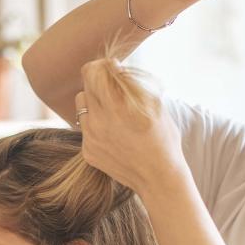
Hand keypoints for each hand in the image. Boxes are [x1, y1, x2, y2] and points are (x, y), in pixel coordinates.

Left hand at [73, 59, 184, 197]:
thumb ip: (132, 83)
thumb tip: (115, 67)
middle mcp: (98, 122)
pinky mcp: (87, 152)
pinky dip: (96, 124)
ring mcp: (90, 138)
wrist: (159, 178)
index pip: (93, 72)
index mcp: (116, 106)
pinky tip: (114, 133)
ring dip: (94, 102)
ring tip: (113, 110)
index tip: (113, 68)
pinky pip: (85, 128)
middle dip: (99, 82)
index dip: (103, 66)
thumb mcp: (155, 105)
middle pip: (86, 86)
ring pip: (82, 106)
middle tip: (114, 86)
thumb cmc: (163, 138)